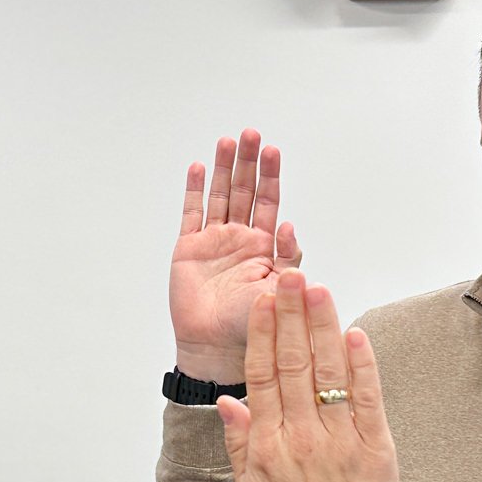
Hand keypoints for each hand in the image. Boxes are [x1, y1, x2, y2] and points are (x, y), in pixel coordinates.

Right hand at [170, 129, 301, 383]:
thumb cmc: (252, 327)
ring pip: (219, 196)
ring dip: (223, 168)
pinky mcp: (189, 249)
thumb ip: (289, 260)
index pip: (269, 203)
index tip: (272, 152)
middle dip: (248, 162)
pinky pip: (191, 214)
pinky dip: (193, 190)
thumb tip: (291, 226)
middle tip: (251, 134)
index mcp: (264, 247)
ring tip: (228, 141)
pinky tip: (197, 167)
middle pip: (244, 191)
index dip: (271, 176)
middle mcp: (239, 239)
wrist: (216, 347)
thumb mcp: (280, 293)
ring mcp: (214, 242)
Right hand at [217, 270, 398, 481]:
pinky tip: (355, 335)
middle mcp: (300, 439)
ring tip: (319, 290)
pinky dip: (362, 366)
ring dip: (323, 328)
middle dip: (291, 315)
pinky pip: (367, 400)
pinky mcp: (375, 452)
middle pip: (293, 364)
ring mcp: (339, 444)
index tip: (263, 300)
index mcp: (266, 446)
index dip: (262, 334)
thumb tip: (228, 400)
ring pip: (329, 374)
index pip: (261, 376)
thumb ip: (238, 442)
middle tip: (291, 275)